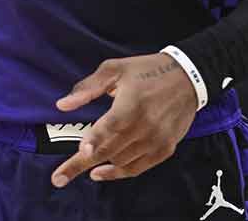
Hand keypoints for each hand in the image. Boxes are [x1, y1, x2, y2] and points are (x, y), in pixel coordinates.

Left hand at [50, 52, 198, 186]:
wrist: (188, 78)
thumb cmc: (147, 70)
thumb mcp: (114, 69)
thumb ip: (87, 88)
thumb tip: (62, 105)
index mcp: (131, 105)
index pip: (106, 129)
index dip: (92, 141)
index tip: (80, 152)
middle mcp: (144, 126)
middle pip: (108, 151)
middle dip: (81, 164)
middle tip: (59, 178)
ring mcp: (156, 141)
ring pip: (120, 161)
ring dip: (99, 164)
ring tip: (80, 165)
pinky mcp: (165, 149)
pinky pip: (137, 168)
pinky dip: (118, 173)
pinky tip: (100, 172)